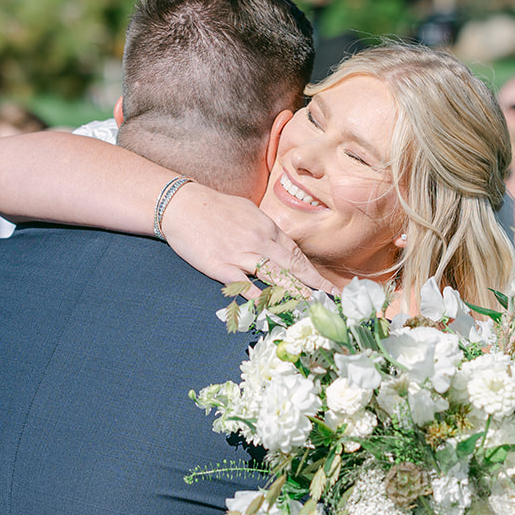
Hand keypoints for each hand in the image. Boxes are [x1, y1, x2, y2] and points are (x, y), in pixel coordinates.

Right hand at [161, 182, 335, 293]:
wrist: (183, 204)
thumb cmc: (214, 207)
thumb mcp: (248, 211)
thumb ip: (265, 229)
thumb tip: (280, 244)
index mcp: (267, 228)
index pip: (296, 254)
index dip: (314, 274)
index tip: (329, 288)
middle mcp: (259, 241)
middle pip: (292, 267)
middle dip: (315, 286)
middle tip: (332, 302)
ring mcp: (241, 255)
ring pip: (274, 277)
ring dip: (296, 295)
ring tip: (312, 309)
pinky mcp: (222, 266)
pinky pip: (245, 286)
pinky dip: (261, 299)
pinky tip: (274, 310)